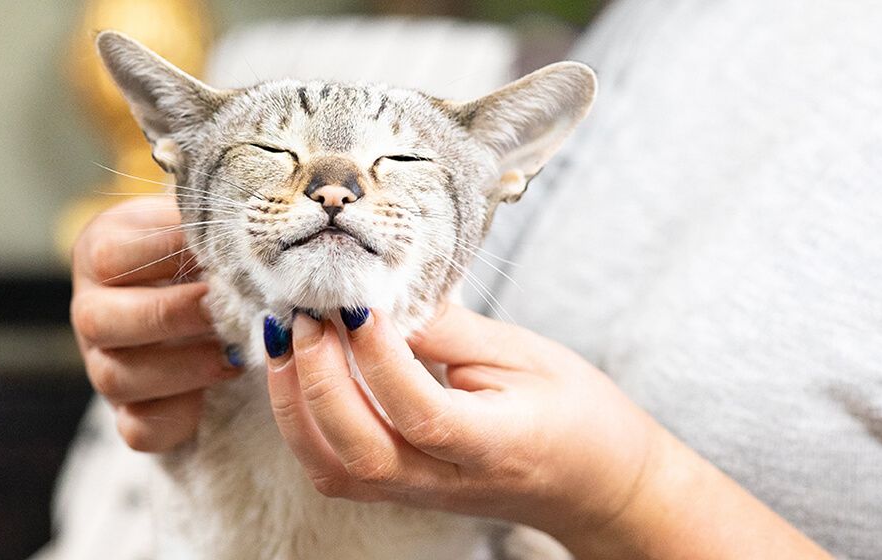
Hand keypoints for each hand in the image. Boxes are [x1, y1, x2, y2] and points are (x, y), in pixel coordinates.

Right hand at [71, 197, 238, 451]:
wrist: (203, 302)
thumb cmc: (203, 253)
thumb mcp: (197, 224)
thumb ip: (210, 219)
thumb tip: (248, 213)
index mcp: (99, 254)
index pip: (109, 256)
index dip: (163, 254)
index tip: (217, 250)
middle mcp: (90, 311)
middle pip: (100, 321)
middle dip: (170, 315)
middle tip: (224, 306)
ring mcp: (103, 366)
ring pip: (116, 378)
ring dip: (183, 367)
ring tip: (235, 352)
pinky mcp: (127, 414)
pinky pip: (138, 429)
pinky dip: (178, 417)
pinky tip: (216, 394)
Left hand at [265, 305, 832, 558]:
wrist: (595, 485)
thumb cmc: (575, 415)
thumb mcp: (524, 357)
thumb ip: (450, 330)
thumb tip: (383, 294)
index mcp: (492, 446)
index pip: (420, 412)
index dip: (379, 358)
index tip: (357, 301)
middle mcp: (445, 481)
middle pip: (360, 451)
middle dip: (318, 379)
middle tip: (308, 314)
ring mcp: (416, 493)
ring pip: (333, 468)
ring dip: (295, 401)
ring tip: (287, 335)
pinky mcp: (397, 489)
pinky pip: (331, 467)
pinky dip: (300, 420)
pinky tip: (297, 370)